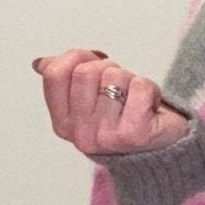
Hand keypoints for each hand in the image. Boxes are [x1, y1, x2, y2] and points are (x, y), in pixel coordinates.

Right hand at [32, 48, 193, 158]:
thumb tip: (42, 64)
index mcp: (63, 124)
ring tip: (134, 100)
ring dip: (130, 80)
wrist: (163, 146)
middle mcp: (81, 135)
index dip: (76, 58)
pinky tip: (150, 106)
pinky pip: (140, 86)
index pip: (55, 74)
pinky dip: (150, 88)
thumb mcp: (89, 98)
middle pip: (85, 72)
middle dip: (107, 69)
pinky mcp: (134, 134)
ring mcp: (106, 137)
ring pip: (114, 77)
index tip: (93, 64)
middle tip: (120, 88)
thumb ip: (64, 79)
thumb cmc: (125, 117)